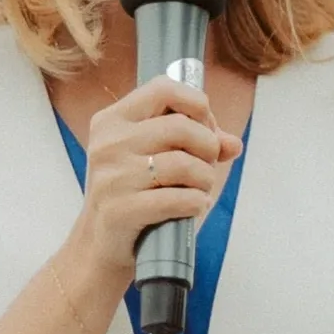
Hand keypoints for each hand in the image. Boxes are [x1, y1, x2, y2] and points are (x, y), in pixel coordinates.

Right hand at [69, 78, 243, 287]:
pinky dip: (196, 203)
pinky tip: (194, 206)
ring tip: (201, 189)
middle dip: (208, 147)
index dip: (196, 104)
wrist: (100, 245)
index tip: (204, 127)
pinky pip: (177, 198)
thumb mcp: (157, 160)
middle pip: (181, 126)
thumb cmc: (134, 195)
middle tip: (207, 165)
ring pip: (184, 164)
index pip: (163, 88)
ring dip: (205, 179)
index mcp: (113, 120)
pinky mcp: (120, 210)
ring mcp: (111, 177)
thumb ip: (196, 143)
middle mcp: (108, 143)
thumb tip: (233, 143)